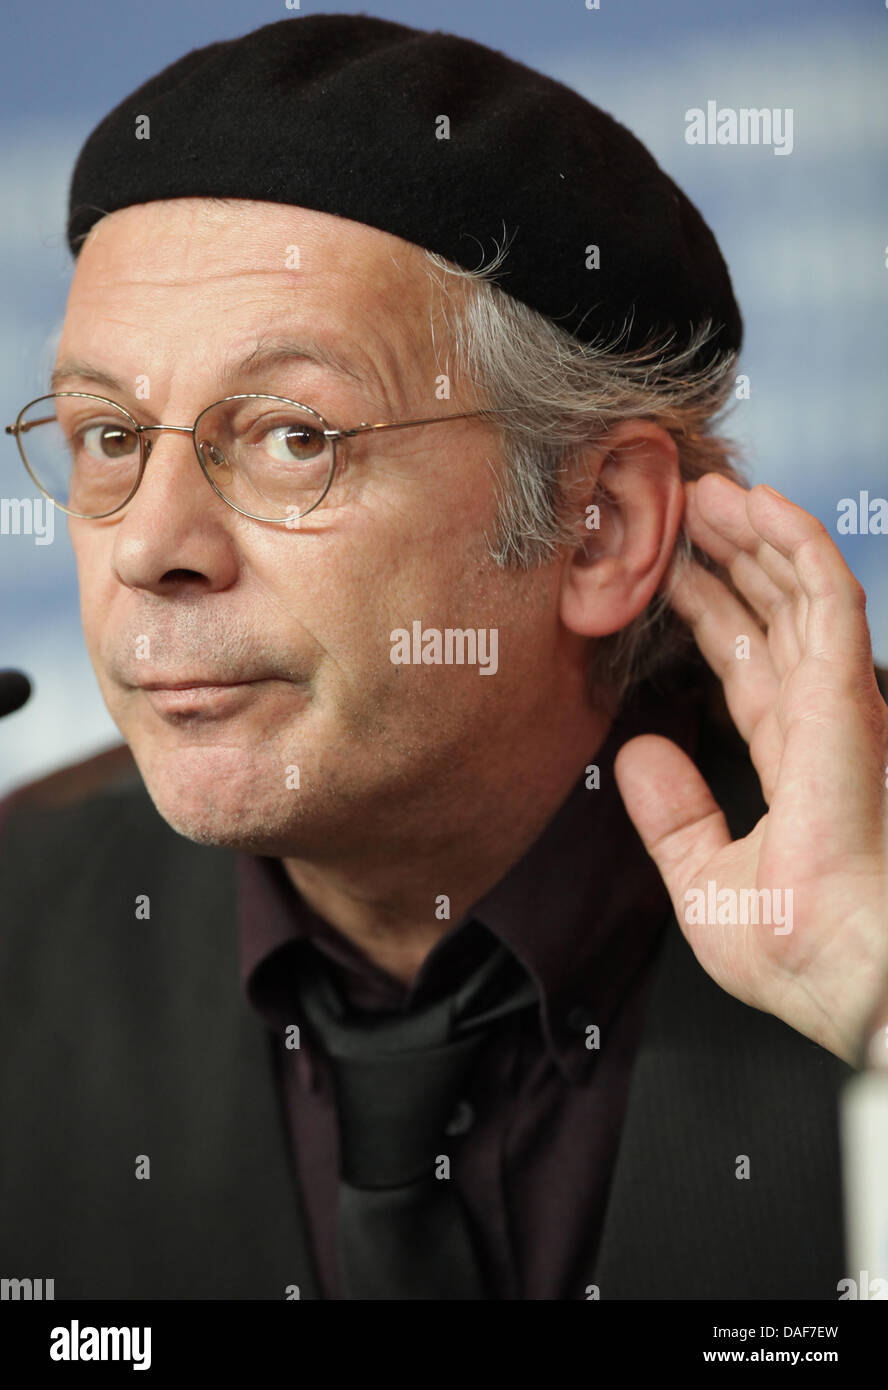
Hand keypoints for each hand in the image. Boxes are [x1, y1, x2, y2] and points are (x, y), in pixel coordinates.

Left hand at [613, 473, 887, 1065]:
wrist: (846, 979)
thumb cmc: (798, 953)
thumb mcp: (706, 882)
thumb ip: (674, 815)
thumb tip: (637, 755)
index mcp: (793, 761)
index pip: (749, 666)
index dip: (712, 614)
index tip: (671, 574)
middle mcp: (821, 724)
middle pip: (776, 616)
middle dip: (734, 558)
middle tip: (688, 508)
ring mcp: (841, 706)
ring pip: (802, 593)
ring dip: (758, 535)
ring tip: (713, 488)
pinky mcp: (850, 697)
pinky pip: (826, 599)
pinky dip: (796, 546)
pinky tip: (762, 504)